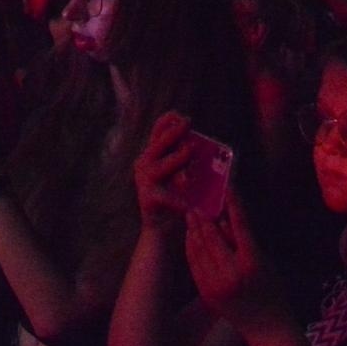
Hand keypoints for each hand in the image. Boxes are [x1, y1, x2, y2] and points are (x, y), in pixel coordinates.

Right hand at [135, 111, 192, 235]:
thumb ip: (187, 161)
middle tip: (188, 123)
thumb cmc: (175, 200)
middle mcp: (144, 165)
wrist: (162, 230)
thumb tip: (203, 147)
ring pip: (161, 166)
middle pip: (158, 145)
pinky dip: (178, 200)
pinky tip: (188, 204)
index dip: (167, 122)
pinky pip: (167, 196)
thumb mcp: (181, 174)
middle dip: (173, 133)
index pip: (157, 133)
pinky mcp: (148, 199)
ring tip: (191, 150)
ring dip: (177, 158)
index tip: (180, 114)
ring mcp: (144, 181)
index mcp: (152, 156)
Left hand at [183, 191, 290, 336]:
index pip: (240, 226)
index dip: (233, 205)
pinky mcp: (206, 292)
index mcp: (253, 263)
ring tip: (190, 213)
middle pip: (213, 237)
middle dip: (204, 217)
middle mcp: (232, 273)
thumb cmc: (272, 292)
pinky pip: (194, 264)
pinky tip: (190, 236)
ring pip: (200, 249)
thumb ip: (246, 242)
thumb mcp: (265, 263)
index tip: (226, 188)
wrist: (266, 328)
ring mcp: (216, 284)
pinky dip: (191, 247)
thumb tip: (225, 219)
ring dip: (194, 229)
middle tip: (197, 201)